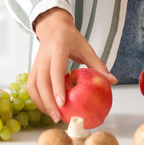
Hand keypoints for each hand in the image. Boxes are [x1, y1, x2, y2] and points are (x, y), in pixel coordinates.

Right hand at [28, 7, 116, 122]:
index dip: (58, 87)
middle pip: (41, 82)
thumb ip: (98, 65)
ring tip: (52, 115)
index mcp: (58, 49)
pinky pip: (30, 86)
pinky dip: (36, 99)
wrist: (53, 27)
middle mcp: (44, 56)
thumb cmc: (71, 39)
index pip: (55, 70)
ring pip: (33, 86)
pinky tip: (46, 107)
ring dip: (40, 103)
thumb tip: (113, 81)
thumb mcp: (86, 48)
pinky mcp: (33, 68)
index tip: (62, 104)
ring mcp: (36, 62)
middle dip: (48, 101)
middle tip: (57, 117)